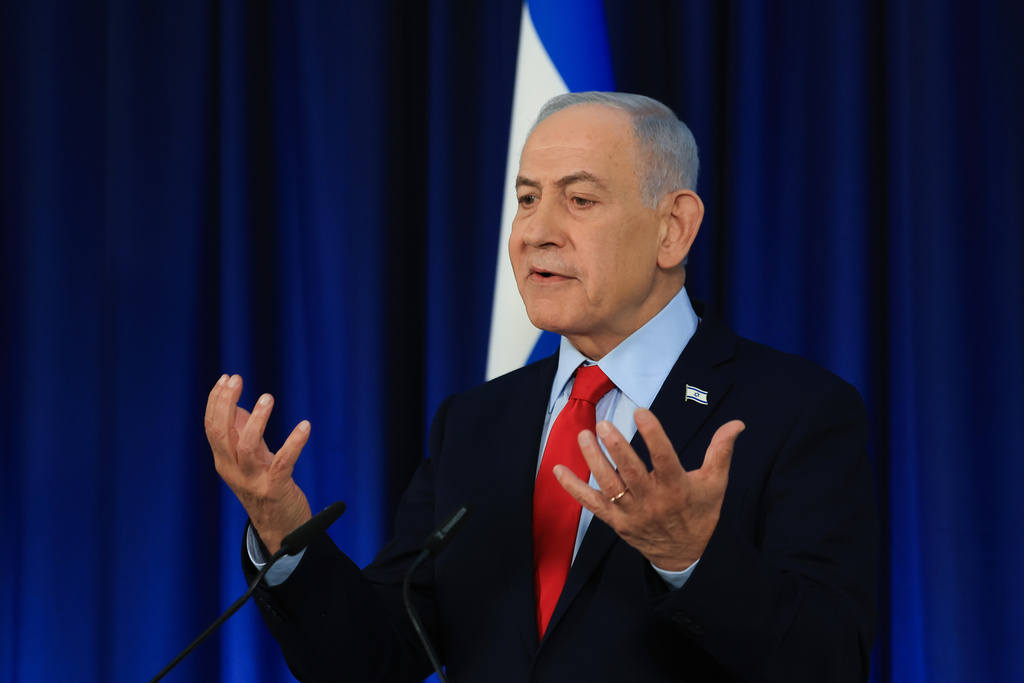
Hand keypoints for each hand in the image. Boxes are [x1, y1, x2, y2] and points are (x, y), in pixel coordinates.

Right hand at [205, 374, 312, 553]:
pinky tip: (305, 426)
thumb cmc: (266, 488)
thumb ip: (242, 434)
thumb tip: (235, 403)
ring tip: (267, 398)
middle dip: (225, 403)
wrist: (281, 530)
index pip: (211, 427)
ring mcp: (253, 481)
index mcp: (224, 461)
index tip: (227, 377)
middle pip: (221, 434)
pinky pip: (283, 462)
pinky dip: (294, 442)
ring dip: (256, 420)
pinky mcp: (276, 488)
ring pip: (246, 447)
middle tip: (237, 379)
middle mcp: (233, 471)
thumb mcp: (250, 460)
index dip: (216, 401)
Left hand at [554, 408, 744, 570]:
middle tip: (604, 425)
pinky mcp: (616, 522)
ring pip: (609, 486)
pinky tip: (558, 469)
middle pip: (632, 474)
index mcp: (677, 489)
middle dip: (617, 449)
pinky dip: (573, 488)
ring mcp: (631, 514)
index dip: (653, 435)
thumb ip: (721, 451)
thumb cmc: (701, 513)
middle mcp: (652, 502)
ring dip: (594, 462)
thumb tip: (737, 423)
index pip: (664, 459)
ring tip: (584, 436)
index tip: (641, 412)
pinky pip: (591, 504)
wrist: (688, 556)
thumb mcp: (715, 484)